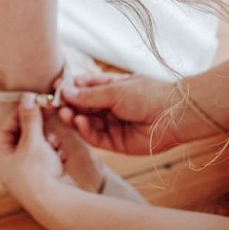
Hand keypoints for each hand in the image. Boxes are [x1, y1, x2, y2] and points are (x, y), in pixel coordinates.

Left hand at [0, 95, 70, 210]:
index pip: (8, 127)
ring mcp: (29, 172)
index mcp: (1, 157)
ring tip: (53, 144)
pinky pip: (49, 156)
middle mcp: (12, 165)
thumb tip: (27, 97)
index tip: (34, 100)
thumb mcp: (33, 140)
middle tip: (49, 109)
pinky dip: (56, 153)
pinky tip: (60, 157)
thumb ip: (30, 117)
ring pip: (39, 144)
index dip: (21, 112)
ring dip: (49, 140)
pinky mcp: (45, 177)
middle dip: (38, 126)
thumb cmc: (38, 175)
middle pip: (25, 135)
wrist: (57, 203)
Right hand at [56, 72, 174, 156]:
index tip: (57, 87)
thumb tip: (66, 91)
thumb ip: (89, 95)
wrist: (171, 115)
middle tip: (57, 104)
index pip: (85, 88)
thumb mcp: (115, 90)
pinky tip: (79, 122)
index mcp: (111, 88)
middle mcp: (110, 107)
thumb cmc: (148, 95)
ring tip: (66, 114)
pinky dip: (85, 130)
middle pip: (83, 107)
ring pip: (87, 123)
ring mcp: (112, 125)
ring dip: (74, 118)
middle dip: (70, 105)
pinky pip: (96, 138)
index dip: (71, 88)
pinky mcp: (116, 142)